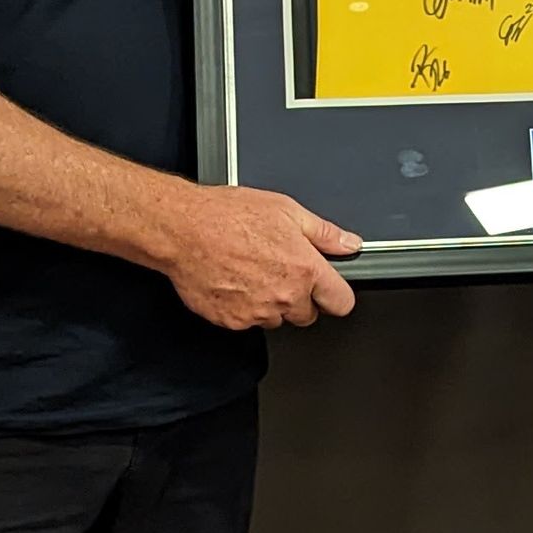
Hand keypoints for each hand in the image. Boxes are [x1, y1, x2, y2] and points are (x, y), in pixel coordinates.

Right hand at [160, 184, 361, 328]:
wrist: (183, 230)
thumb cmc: (228, 216)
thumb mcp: (286, 210)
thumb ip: (324, 233)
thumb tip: (349, 244)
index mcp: (305, 269)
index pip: (341, 302)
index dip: (336, 295)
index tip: (329, 290)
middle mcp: (284, 296)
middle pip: (308, 315)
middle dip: (300, 299)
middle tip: (279, 272)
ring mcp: (258, 313)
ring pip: (275, 319)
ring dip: (270, 304)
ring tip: (251, 272)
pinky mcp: (232, 322)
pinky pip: (247, 322)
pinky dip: (243, 308)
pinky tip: (234, 281)